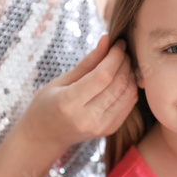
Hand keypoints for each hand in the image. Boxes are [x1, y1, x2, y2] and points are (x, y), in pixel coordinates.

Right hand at [19, 34, 137, 150]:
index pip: (103, 76)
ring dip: (130, 74)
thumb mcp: (60, 80)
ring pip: (128, 94)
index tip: (118, 43)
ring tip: (123, 62)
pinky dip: (130, 87)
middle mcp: (87, 118)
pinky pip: (129, 104)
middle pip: (118, 84)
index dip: (115, 56)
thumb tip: (107, 40)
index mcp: (69, 104)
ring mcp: (101, 127)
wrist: (45, 136)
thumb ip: (87, 62)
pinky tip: (123, 77)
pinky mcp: (110, 129)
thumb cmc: (47, 104)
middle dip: (125, 62)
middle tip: (122, 50)